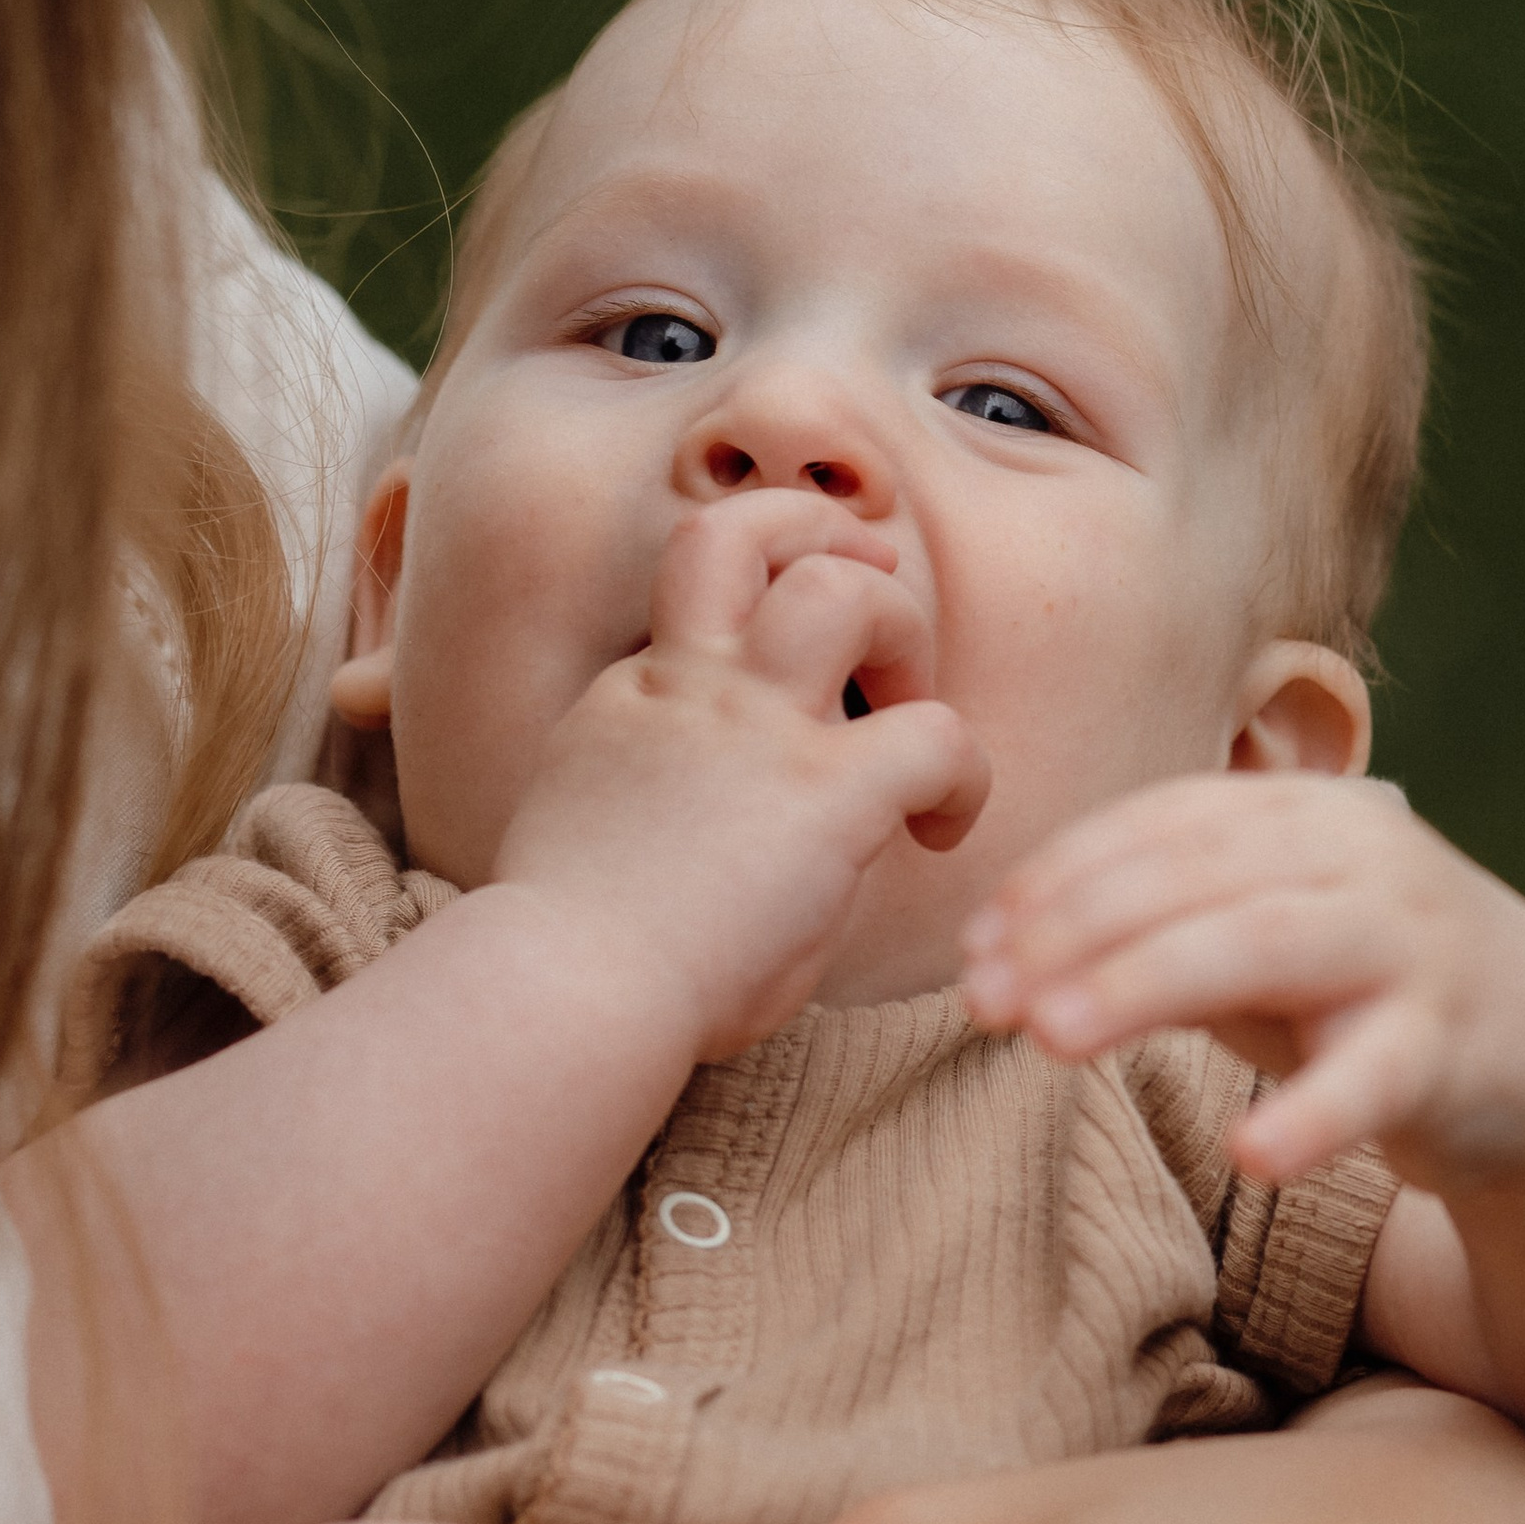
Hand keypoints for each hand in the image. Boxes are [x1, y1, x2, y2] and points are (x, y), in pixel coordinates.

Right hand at [496, 492, 989, 1063]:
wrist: (562, 993)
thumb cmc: (567, 965)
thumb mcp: (590, 847)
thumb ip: (656, 810)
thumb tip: (711, 845)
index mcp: (628, 701)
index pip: (697, 600)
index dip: (752, 615)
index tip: (785, 679)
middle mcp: (688, 687)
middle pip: (742, 530)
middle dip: (823, 537)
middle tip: (873, 588)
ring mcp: (754, 727)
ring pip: (842, 586)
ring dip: (900, 624)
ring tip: (913, 694)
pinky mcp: (823, 791)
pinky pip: (934, 733)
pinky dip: (962, 772)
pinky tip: (942, 826)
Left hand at [962, 771, 1524, 1195]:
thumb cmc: (1363, 993)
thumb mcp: (1255, 940)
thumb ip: (1150, 930)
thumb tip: (994, 956)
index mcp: (1303, 814)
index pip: (1161, 823)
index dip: (1058, 878)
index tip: (974, 945)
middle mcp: (1362, 857)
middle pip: (1197, 878)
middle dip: (1076, 932)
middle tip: (983, 998)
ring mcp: (1416, 944)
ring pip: (1266, 946)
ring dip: (1147, 985)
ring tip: (1054, 1040)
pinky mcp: (1461, 1045)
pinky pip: (1377, 1078)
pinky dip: (1314, 1114)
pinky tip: (1251, 1154)